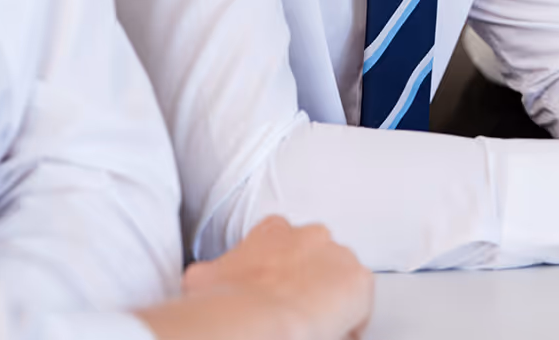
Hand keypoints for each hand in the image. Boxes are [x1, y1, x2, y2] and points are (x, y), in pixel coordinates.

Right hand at [138, 216, 372, 339]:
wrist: (257, 316)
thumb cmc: (227, 301)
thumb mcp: (201, 279)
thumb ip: (210, 274)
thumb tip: (199, 283)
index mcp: (274, 230)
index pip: (284, 246)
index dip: (281, 274)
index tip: (276, 294)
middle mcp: (311, 234)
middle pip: (316, 262)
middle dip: (308, 286)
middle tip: (294, 316)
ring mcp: (339, 255)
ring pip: (339, 283)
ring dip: (329, 303)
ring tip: (312, 330)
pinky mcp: (359, 281)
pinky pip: (358, 308)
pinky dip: (349, 325)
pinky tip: (332, 338)